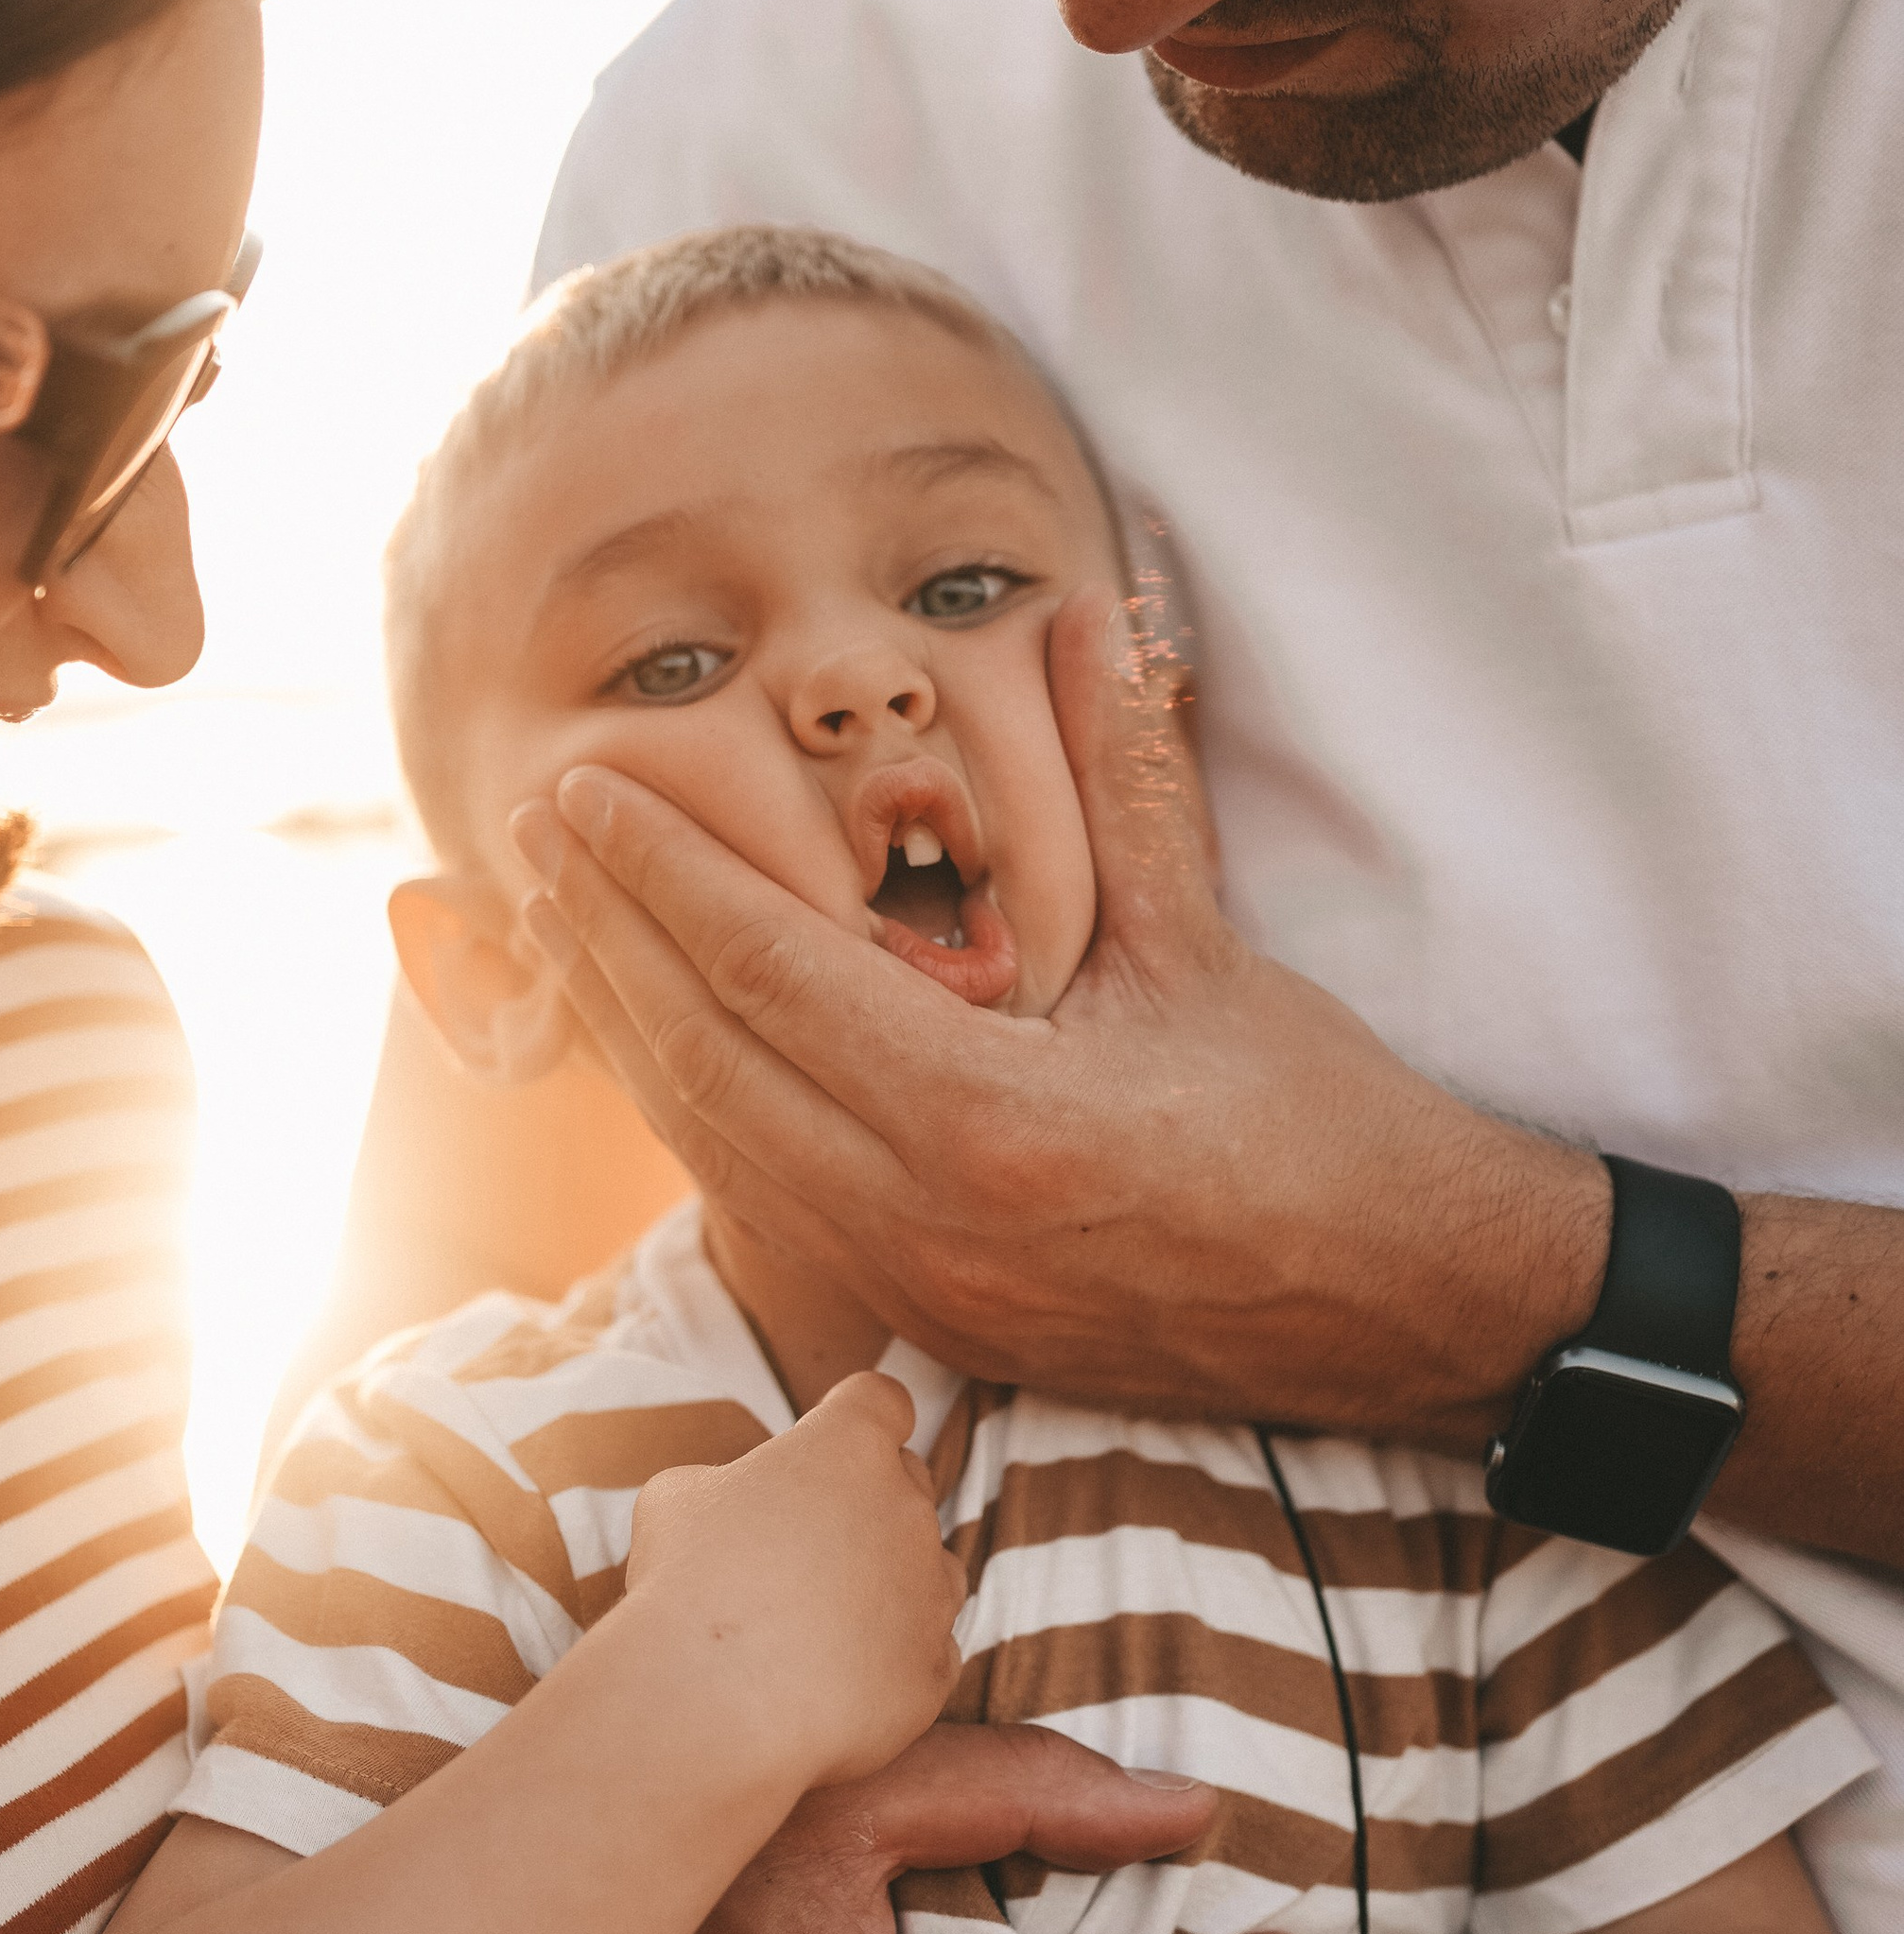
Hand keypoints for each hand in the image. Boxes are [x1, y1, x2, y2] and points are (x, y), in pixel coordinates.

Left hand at [512, 571, 1607, 1443]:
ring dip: (628, 1031)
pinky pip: (765, 1206)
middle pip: (704, 1064)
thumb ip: (1126, 779)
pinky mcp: (929, 1320)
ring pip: (715, 1149)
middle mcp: (923, 1220)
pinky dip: (696, 1115)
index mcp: (986, 1121)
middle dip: (606, 940)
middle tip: (529, 832)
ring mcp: (917, 1286)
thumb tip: (1091, 613)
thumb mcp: (1211, 948)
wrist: (1404, 1315)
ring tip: (562, 923)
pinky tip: (658, 1045)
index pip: (769, 972)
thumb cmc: (1322, 1127)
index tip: (579, 788)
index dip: (660, 873)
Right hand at [625, 1372, 965, 1785]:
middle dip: (865, 1503)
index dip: (859, 1416)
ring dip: (890, 1581)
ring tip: (821, 1618)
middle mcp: (907, 1507)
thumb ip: (731, 1482)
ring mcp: (931, 1591)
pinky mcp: (934, 1669)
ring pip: (931, 1569)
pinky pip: (928, 1650)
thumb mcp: (678, 1497)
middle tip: (801, 1545)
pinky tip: (834, 1677)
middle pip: (908, 1483)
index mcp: (849, 1446)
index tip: (833, 1440)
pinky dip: (891, 1658)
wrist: (710, 1702)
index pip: (882, 1401)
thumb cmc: (685, 1583)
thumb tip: (741, 1504)